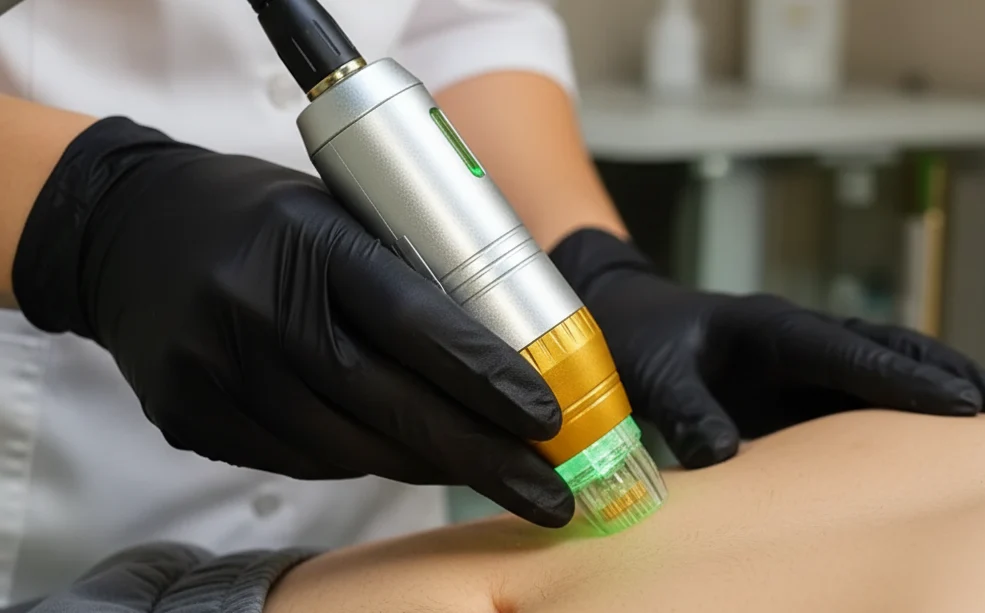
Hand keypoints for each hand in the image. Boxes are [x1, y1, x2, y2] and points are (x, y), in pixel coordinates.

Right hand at [12, 117, 572, 526]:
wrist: (123, 230)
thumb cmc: (254, 214)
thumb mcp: (334, 211)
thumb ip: (400, 273)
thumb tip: (496, 350)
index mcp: (308, 240)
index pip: (416, 323)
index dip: (488, 379)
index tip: (548, 420)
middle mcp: (258, 309)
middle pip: (390, 406)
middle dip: (481, 457)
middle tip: (548, 494)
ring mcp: (217, 371)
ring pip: (348, 451)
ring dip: (425, 466)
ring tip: (483, 472)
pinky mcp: (191, 418)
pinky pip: (300, 462)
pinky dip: (361, 462)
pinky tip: (400, 456)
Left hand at [550, 229, 984, 467]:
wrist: (623, 319)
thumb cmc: (636, 339)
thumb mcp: (651, 372)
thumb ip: (684, 409)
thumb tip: (726, 456)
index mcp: (768, 327)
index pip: (844, 352)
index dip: (901, 377)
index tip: (959, 403)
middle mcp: (797, 341)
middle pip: (886, 354)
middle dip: (951, 376)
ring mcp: (801, 364)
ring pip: (883, 373)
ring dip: (941, 391)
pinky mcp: (795, 390)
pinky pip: (856, 400)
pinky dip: (900, 415)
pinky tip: (938, 442)